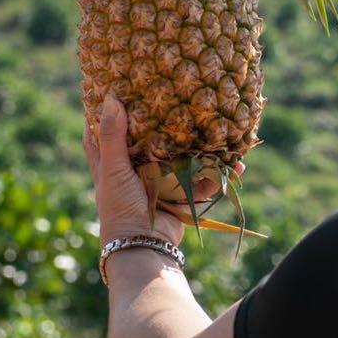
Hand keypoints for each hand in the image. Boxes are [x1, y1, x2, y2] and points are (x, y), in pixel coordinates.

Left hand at [83, 93, 238, 246]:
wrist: (144, 245)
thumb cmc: (120, 208)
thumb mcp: (114, 169)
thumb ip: (113, 137)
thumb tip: (111, 98)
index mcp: (112, 168)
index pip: (101, 137)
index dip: (104, 117)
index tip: (112, 92)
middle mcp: (134, 174)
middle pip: (146, 143)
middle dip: (161, 126)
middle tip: (174, 101)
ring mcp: (159, 185)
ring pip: (180, 160)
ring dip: (198, 149)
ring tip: (215, 128)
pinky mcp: (180, 197)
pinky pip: (201, 182)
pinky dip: (218, 175)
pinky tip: (236, 164)